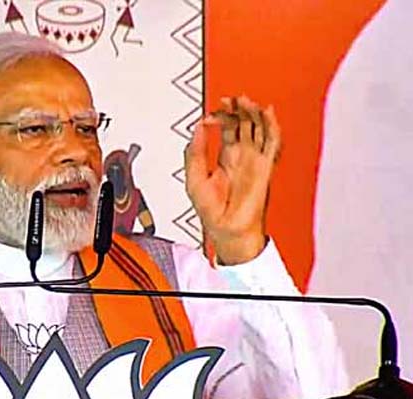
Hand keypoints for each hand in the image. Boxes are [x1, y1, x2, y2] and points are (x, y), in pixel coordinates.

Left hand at [184, 96, 280, 264]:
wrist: (228, 230)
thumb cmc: (212, 211)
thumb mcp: (194, 178)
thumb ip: (194, 153)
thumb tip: (196, 128)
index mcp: (226, 157)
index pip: (227, 127)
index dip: (219, 116)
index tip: (209, 115)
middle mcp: (243, 156)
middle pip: (245, 122)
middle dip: (238, 108)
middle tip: (230, 98)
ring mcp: (255, 160)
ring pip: (260, 127)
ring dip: (254, 112)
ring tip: (244, 100)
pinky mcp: (266, 167)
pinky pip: (273, 143)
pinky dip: (273, 127)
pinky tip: (268, 113)